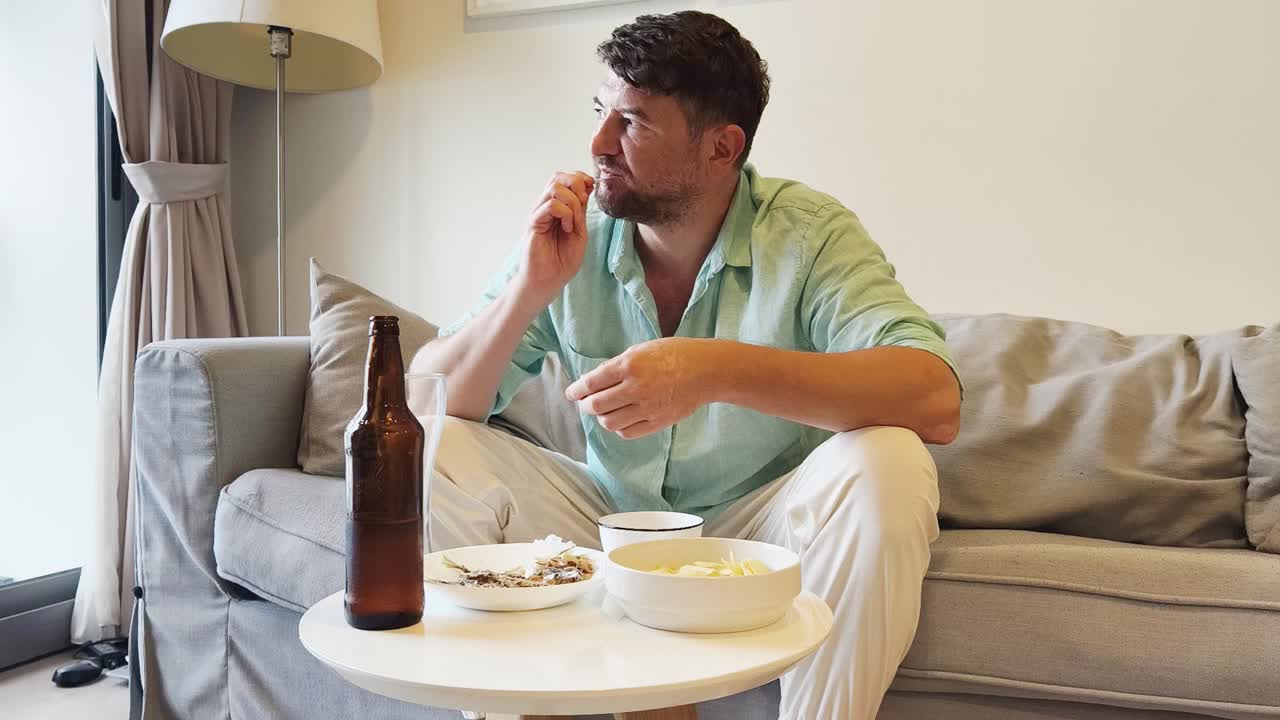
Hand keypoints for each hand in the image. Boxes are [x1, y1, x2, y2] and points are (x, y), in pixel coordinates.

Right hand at [516, 171, 594, 303]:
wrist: (547, 282)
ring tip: (573, 221)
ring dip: (572, 201)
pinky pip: (550, 206)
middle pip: (558, 177)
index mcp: (557, 208)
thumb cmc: (561, 261)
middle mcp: (545, 207)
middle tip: (584, 201)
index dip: (580, 178)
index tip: (591, 190)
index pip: (565, 179)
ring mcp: (538, 214)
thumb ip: (581, 211)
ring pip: (555, 187)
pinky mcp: (533, 223)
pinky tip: (567, 228)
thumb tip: (587, 188)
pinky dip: (564, 213)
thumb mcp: (579, 232)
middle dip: (576, 183)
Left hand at [565, 338, 718, 439]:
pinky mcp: (657, 422)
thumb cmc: (674, 354)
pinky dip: (619, 428)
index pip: (592, 382)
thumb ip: (617, 365)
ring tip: (605, 411)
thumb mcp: (642, 350)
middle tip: (585, 403)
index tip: (571, 393)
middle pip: (596, 405)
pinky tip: (621, 419)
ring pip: (609, 422)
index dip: (576, 390)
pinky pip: (628, 432)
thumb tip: (593, 380)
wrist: (706, 370)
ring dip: (602, 417)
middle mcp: (635, 388)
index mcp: (629, 365)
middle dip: (585, 405)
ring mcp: (647, 408)